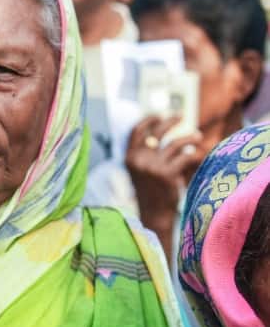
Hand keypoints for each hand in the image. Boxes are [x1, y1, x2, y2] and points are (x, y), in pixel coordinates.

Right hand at [126, 116, 203, 231]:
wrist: (154, 213)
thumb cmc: (150, 190)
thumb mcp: (140, 170)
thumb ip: (144, 153)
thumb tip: (157, 132)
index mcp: (129, 157)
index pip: (136, 131)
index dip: (148, 120)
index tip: (160, 114)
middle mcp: (139, 160)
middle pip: (157, 132)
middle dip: (170, 121)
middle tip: (181, 115)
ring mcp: (153, 166)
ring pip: (175, 143)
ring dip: (189, 137)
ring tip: (197, 136)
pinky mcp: (167, 174)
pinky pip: (185, 157)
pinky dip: (192, 154)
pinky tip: (195, 155)